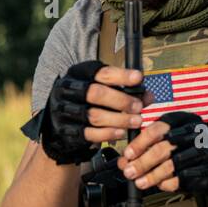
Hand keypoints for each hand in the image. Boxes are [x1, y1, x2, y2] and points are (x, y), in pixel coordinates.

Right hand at [29, 60, 149, 164]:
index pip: (100, 72)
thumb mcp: (102, 89)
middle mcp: (68, 91)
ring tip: (135, 121)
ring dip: (118, 119)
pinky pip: (89, 133)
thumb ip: (124, 91)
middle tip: (138, 107)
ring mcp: (65, 111)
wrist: (58, 122)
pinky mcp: (66, 130)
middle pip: (95, 93)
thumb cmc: (87, 101)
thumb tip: (148, 96)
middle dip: (121, 100)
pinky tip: (121, 132)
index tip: (138, 78)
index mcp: (78, 74)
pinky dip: (108, 134)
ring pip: (94, 115)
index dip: (120, 75)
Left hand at [119, 111, 207, 202]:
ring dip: (152, 176)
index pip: (158, 128)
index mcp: (186, 120)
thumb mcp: (179, 137)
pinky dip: (168, 184)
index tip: (127, 154)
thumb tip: (125, 159)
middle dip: (142, 162)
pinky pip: (183, 178)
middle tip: (129, 172)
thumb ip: (153, 145)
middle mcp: (196, 133)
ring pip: (171, 165)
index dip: (140, 142)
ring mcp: (204, 152)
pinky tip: (160, 186)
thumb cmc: (198, 149)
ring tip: (140, 183)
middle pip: (163, 148)